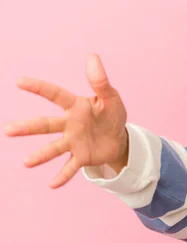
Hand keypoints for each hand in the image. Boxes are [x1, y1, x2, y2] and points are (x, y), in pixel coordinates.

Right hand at [4, 54, 127, 187]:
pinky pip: (70, 167)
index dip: (39, 88)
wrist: (119, 138)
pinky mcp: (81, 157)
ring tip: (27, 163)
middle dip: (28, 128)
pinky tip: (51, 185)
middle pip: (46, 125)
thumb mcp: (111, 98)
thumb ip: (101, 82)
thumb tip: (93, 57)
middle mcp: (69, 124)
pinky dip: (62, 176)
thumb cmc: (111, 115)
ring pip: (54, 148)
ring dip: (41, 156)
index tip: (19, 81)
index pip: (55, 95)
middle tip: (8, 131)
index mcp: (75, 106)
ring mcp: (73, 142)